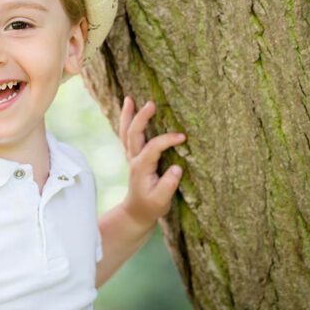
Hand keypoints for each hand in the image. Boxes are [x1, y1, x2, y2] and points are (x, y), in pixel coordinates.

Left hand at [119, 96, 185, 228]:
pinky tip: (128, 108)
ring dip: (127, 115)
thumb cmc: (151, 206)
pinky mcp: (133, 155)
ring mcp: (131, 156)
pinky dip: (126, 121)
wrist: (136, 212)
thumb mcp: (161, 201)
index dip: (167, 140)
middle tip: (151, 103)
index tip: (183, 137)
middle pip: (133, 134)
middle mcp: (133, 159)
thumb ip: (168, 185)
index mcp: (141, 167)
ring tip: (129, 98)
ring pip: (126, 132)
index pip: (153, 148)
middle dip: (141, 118)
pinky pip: (126, 135)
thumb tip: (177, 168)